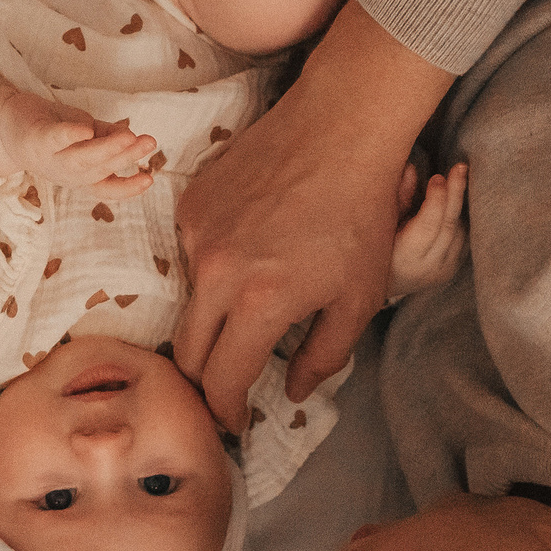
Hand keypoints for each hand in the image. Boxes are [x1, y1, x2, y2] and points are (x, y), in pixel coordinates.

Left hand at [0, 82, 156, 193]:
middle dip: (125, 157)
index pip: (107, 188)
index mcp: (81, 174)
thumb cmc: (51, 129)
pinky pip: (54, 139)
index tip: (150, 180)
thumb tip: (132, 137)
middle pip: (100, 169)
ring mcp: (50, 158)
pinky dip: (69, 135)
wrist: (5, 124)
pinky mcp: (36, 139)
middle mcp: (67, 172)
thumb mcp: (85, 131)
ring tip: (129, 138)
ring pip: (82, 158)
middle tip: (148, 143)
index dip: (127, 188)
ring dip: (106, 149)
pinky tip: (84, 129)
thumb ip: (106, 135)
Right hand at [172, 1, 452, 426]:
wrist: (340, 128)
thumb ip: (324, 356)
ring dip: (213, 319)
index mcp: (260, 303)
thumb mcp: (359, 297)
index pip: (221, 381)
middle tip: (227, 385)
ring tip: (250, 303)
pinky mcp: (190, 205)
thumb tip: (292, 391)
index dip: (225, 411)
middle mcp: (216, 273)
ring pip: (189, 302)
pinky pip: (190, 255)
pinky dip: (213, 268)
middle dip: (205, 380)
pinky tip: (248, 250)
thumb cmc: (360, 215)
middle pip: (189, 353)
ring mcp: (196, 235)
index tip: (235, 421)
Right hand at [387, 160, 467, 296]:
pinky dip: (460, 218)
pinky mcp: (453, 268)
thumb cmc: (376, 249)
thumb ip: (397, 199)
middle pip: (448, 226)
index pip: (428, 227)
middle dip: (455, 193)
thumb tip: (410, 169)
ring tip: (457, 178)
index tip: (438, 177)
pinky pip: (463, 238)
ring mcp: (444, 270)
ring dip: (458, 205)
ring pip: (460, 232)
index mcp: (405, 259)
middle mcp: (428, 268)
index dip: (435, 201)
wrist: (383, 282)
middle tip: (460, 167)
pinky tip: (456, 198)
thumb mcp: (380, 225)